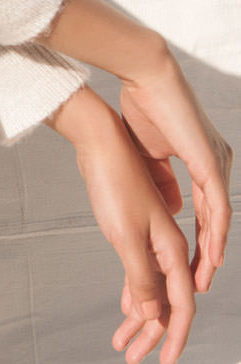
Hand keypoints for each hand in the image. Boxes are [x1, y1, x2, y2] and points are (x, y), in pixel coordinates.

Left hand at [47, 84, 221, 363]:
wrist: (100, 144)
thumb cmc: (113, 185)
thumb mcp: (125, 236)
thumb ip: (142, 276)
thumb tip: (155, 314)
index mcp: (172, 247)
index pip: (181, 304)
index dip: (174, 336)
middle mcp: (168, 246)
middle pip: (168, 302)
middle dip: (152, 334)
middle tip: (133, 360)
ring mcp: (152, 239)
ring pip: (153, 289)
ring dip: (139, 318)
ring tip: (121, 346)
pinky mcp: (134, 232)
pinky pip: (140, 274)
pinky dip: (134, 295)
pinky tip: (125, 312)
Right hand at [117, 52, 232, 294]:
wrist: (145, 79)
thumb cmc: (142, 110)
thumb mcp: (151, 156)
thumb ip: (163, 181)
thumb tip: (174, 208)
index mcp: (202, 160)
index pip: (204, 210)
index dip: (197, 239)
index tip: (185, 267)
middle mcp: (216, 163)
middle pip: (216, 220)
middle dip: (205, 254)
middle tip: (197, 284)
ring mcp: (217, 162)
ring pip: (220, 219)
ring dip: (211, 252)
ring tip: (202, 280)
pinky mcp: (211, 162)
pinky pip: (218, 206)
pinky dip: (214, 234)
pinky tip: (209, 255)